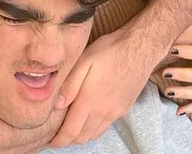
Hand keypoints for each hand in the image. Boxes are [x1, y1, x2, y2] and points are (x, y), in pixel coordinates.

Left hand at [50, 29, 154, 146]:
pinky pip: (105, 126)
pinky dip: (94, 128)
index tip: (50, 142)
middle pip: (82, 137)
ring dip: (81, 135)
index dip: (59, 140)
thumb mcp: (85, 60)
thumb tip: (56, 105)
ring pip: (94, 134)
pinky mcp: (124, 108)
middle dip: (68, 139)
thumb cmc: (110, 50)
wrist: (141, 48)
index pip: (71, 131)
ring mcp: (115, 112)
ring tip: (71, 127)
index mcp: (89, 100)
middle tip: (58, 134)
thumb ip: (70, 85)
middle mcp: (103, 111)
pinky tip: (89, 118)